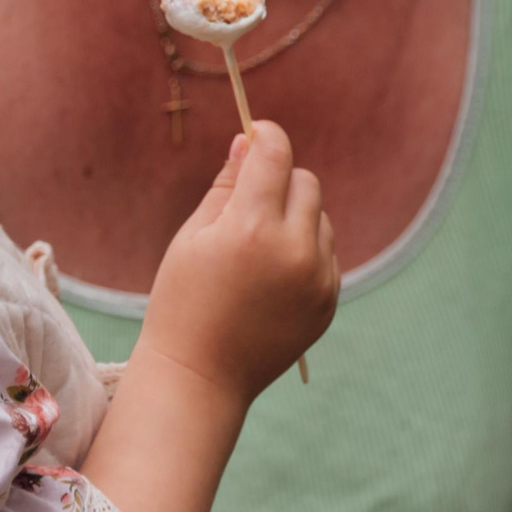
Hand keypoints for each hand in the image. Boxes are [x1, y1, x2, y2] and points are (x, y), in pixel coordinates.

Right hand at [143, 122, 337, 402]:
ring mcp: (317, 278)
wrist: (200, 377)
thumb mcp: (193, 237)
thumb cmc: (183, 301)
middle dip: (280, 180)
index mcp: (251, 228)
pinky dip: (305, 252)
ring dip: (295, 217)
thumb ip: (226, 185)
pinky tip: (271, 277)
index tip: (256, 135)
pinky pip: (326, 253)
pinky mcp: (329, 301)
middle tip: (248, 203)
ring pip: (320, 217)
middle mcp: (293, 250)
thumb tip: (248, 141)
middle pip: (305, 181)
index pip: (276, 154)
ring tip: (257, 250)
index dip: (265, 136)